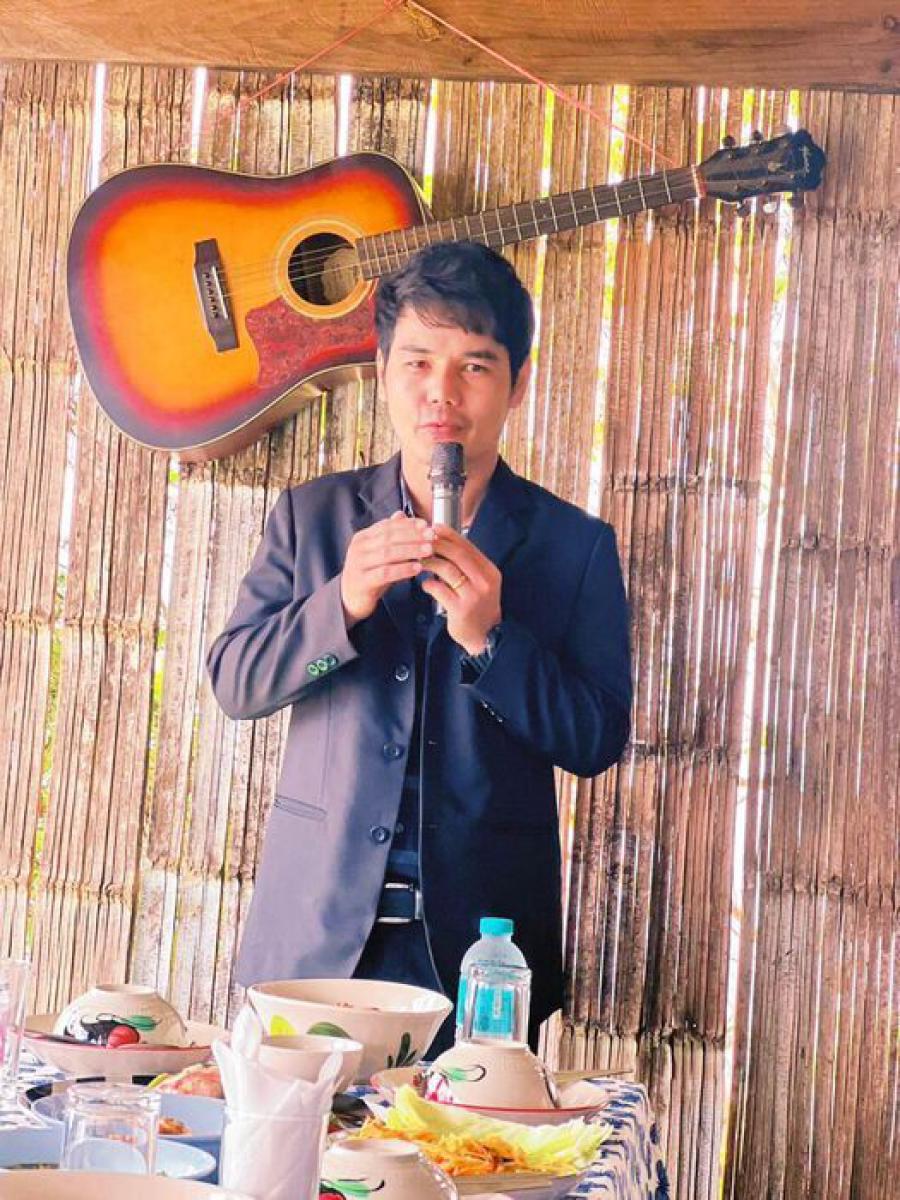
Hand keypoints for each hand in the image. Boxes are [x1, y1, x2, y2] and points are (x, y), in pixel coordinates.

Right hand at [341, 512, 433, 625]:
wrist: (350, 598)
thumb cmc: (369, 573)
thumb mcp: (379, 552)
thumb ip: (390, 535)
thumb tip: (401, 514)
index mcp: (363, 537)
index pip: (387, 525)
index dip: (407, 524)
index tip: (425, 524)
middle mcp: (358, 548)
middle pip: (388, 537)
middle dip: (412, 535)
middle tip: (431, 536)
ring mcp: (358, 564)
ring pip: (388, 553)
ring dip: (411, 550)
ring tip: (429, 550)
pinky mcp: (362, 582)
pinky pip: (385, 573)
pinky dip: (403, 569)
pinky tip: (417, 568)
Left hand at [420, 526, 501, 654]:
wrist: (485, 636)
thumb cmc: (477, 606)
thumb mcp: (479, 583)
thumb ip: (466, 565)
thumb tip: (443, 542)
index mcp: (489, 571)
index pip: (468, 546)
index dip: (450, 535)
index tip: (434, 527)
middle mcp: (484, 581)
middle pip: (457, 554)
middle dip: (437, 545)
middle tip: (420, 541)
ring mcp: (474, 596)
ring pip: (448, 570)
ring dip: (430, 563)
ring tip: (419, 561)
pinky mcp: (461, 609)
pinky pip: (440, 590)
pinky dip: (429, 584)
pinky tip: (425, 585)